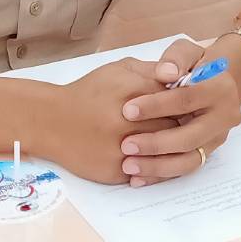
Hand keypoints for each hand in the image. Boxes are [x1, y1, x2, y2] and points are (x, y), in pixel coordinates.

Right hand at [44, 60, 176, 183]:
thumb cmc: (90, 91)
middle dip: (181, 126)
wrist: (52, 121)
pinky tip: (157, 159)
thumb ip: (152, 70)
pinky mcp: (115, 171)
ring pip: (163, 153)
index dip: (185, 104)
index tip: (189, 106)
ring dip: (171, 149)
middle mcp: (127, 121)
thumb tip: (181, 77)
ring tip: (174, 143)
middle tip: (187, 126)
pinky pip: (147, 172)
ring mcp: (121, 148)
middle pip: (173, 127)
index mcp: (132, 92)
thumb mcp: (120, 69)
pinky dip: (154, 167)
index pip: (175, 100)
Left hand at [117, 35, 240, 186]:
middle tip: (125, 145)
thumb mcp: (185, 51)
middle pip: (190, 136)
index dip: (156, 105)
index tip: (127, 110)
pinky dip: (161, 175)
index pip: (186, 99)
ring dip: (158, 166)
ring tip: (128, 165)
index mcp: (221, 89)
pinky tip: (137, 178)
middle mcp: (225, 117)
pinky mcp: (207, 153)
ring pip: (189, 159)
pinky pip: (185, 169)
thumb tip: (165, 73)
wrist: (211, 80)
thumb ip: (175, 58)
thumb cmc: (191, 64)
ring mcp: (216, 138)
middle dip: (156, 142)